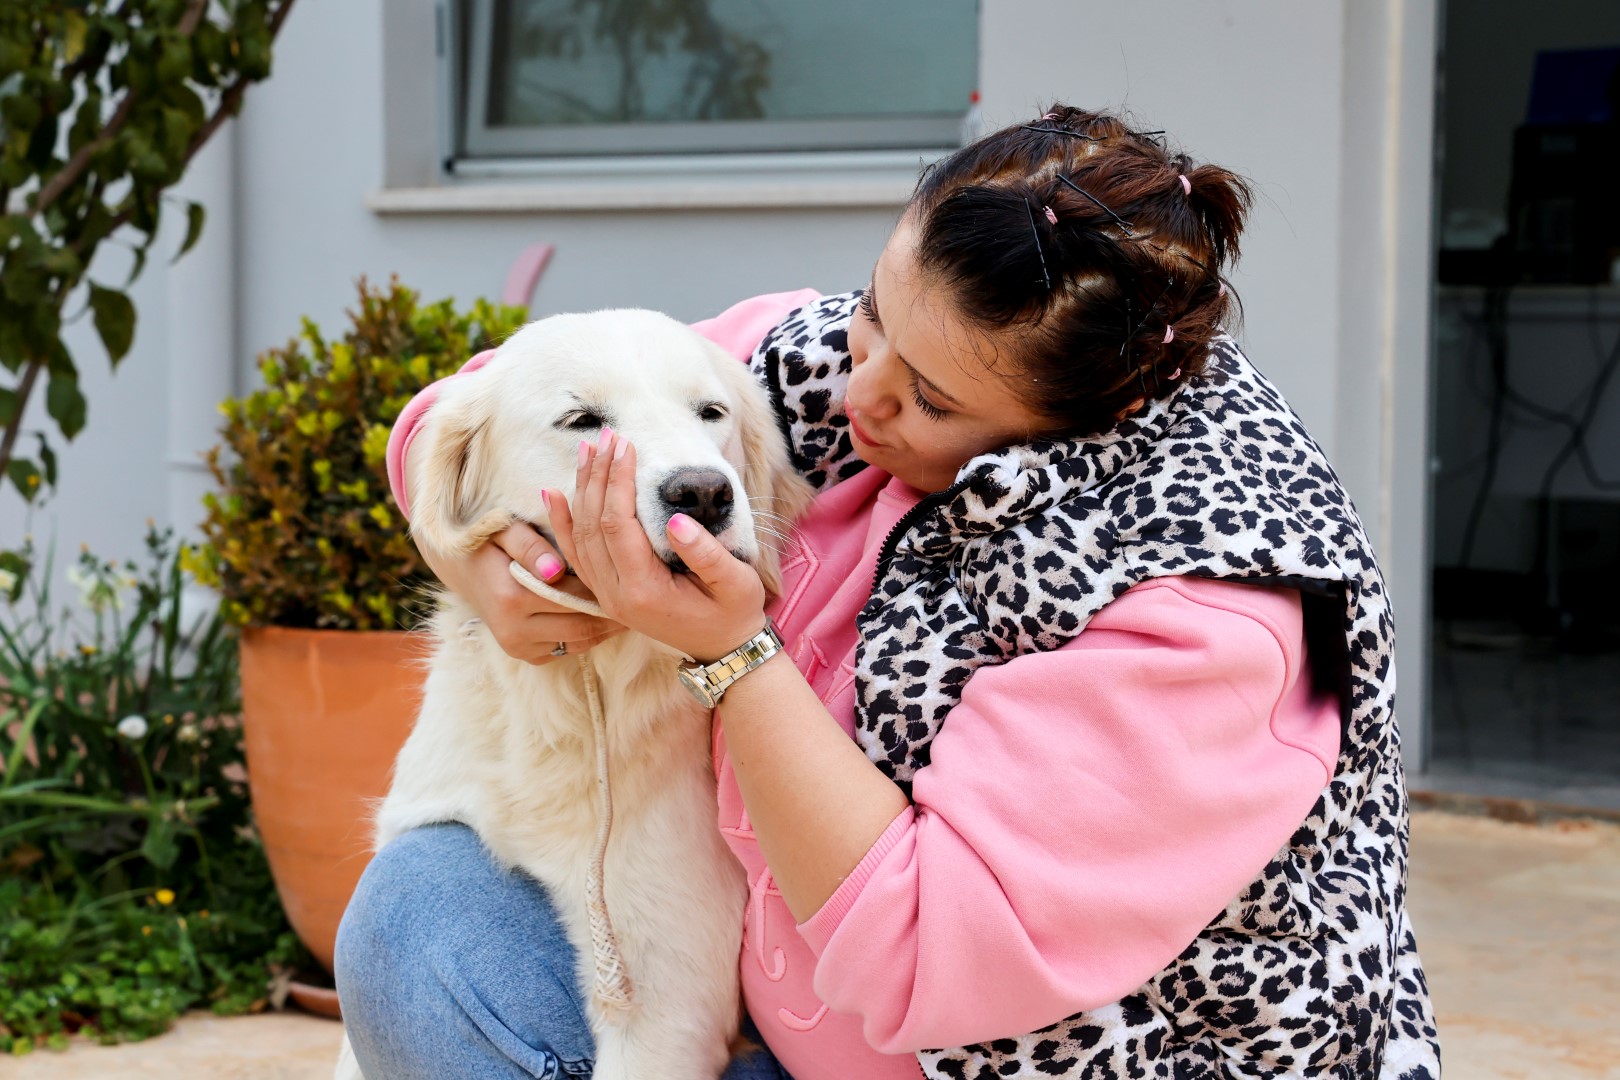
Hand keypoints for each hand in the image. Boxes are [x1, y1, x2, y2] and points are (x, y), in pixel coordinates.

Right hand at [416, 519, 624, 664]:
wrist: (462, 568)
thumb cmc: (490, 540)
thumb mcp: (506, 531)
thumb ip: (530, 546)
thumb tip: (556, 570)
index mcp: (511, 598)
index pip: (574, 598)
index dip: (605, 589)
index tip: (631, 577)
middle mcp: (514, 631)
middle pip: (581, 626)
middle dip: (612, 613)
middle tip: (641, 596)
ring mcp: (518, 648)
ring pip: (579, 642)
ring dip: (605, 627)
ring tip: (629, 606)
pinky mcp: (525, 656)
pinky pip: (568, 649)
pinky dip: (588, 635)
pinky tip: (604, 617)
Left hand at [548, 430, 768, 661]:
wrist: (723, 649)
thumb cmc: (733, 612)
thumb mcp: (735, 584)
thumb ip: (706, 554)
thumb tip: (675, 520)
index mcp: (644, 591)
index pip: (618, 525)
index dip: (619, 481)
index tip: (626, 445)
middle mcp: (616, 595)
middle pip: (592, 526)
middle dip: (598, 476)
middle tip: (607, 435)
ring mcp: (607, 595)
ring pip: (579, 536)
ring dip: (581, 490)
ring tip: (587, 450)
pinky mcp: (606, 591)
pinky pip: (576, 554)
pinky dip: (564, 521)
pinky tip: (556, 492)